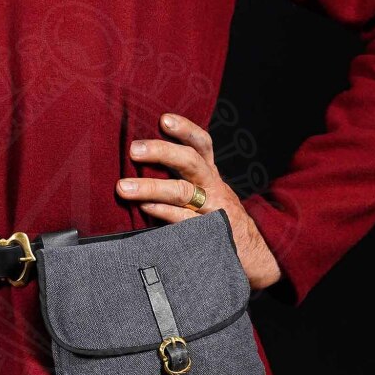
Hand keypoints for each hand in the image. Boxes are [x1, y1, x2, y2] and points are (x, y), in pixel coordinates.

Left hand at [116, 112, 281, 291]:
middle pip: (190, 162)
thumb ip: (183, 177)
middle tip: (134, 150)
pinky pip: (183, 221)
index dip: (185, 130)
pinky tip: (144, 208)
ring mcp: (212, 210)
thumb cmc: (216, 219)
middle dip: (162, 152)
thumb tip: (141, 162)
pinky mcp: (208, 233)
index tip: (164, 119)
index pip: (202, 145)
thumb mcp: (207, 192)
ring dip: (151, 187)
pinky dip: (163, 213)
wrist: (252, 255)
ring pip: (182, 192)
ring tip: (122, 187)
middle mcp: (213, 188)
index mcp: (210, 175)